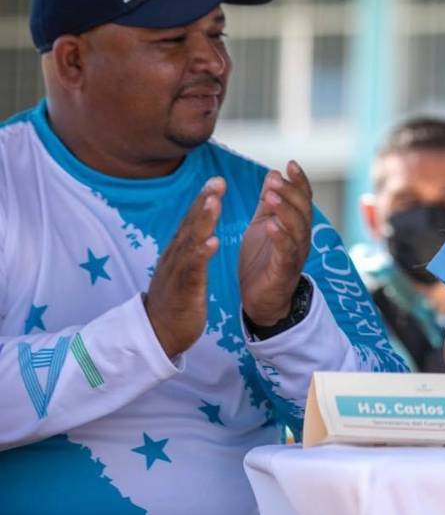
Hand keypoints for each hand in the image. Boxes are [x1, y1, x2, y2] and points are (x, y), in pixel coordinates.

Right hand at [145, 178, 224, 358]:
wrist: (158, 334)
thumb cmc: (175, 301)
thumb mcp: (184, 270)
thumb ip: (191, 250)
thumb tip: (199, 232)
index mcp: (178, 252)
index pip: (191, 222)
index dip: (204, 201)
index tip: (217, 181)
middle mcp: (175, 257)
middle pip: (190, 225)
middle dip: (204, 202)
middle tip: (217, 181)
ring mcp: (177, 272)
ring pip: (190, 242)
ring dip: (203, 221)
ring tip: (215, 202)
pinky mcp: (182, 290)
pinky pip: (192, 270)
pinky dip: (201, 254)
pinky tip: (212, 242)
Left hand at [239, 161, 313, 326]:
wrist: (260, 301)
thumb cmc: (263, 261)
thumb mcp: (263, 225)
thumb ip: (269, 203)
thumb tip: (273, 174)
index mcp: (296, 226)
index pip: (303, 199)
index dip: (299, 181)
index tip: (290, 163)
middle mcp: (301, 238)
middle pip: (303, 211)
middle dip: (291, 193)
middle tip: (276, 180)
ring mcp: (295, 255)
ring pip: (297, 229)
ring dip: (285, 211)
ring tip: (271, 197)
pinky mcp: (284, 271)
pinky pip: (286, 252)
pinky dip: (280, 237)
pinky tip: (271, 225)